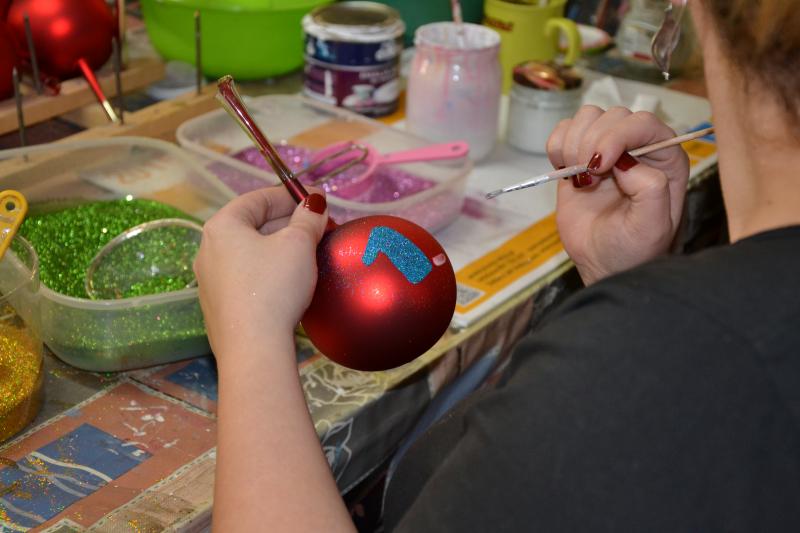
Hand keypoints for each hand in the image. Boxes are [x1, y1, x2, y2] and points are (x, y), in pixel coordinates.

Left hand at [193, 186, 328, 361]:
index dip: (290, 196)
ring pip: (250, 253)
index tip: (316, 201)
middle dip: (287, 224)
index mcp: (222, 226)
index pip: (258, 198)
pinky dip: (268, 272)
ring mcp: (210, 280)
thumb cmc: (274, 287)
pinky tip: (289, 283)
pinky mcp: (219, 307)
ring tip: (309, 254)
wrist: (252, 347)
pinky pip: (246, 278)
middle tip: (318, 229)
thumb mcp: (299, 244)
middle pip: (252, 225)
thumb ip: (308, 218)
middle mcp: (208, 250)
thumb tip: (315, 202)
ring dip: (279, 249)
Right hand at [546, 106, 689, 284]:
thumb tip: (625, 162)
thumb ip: (650, 190)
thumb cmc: (632, 250)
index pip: (642, 122)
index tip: (598, 166)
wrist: (602, 264)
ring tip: (580, 179)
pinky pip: (563, 131)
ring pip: (587, 117)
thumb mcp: (652, 227)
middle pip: (612, 116)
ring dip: (574, 144)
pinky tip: (566, 173)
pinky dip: (557, 147)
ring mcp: (606, 149)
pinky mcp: (578, 156)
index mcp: (665, 158)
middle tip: (588, 179)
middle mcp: (638, 146)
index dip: (616, 136)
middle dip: (593, 143)